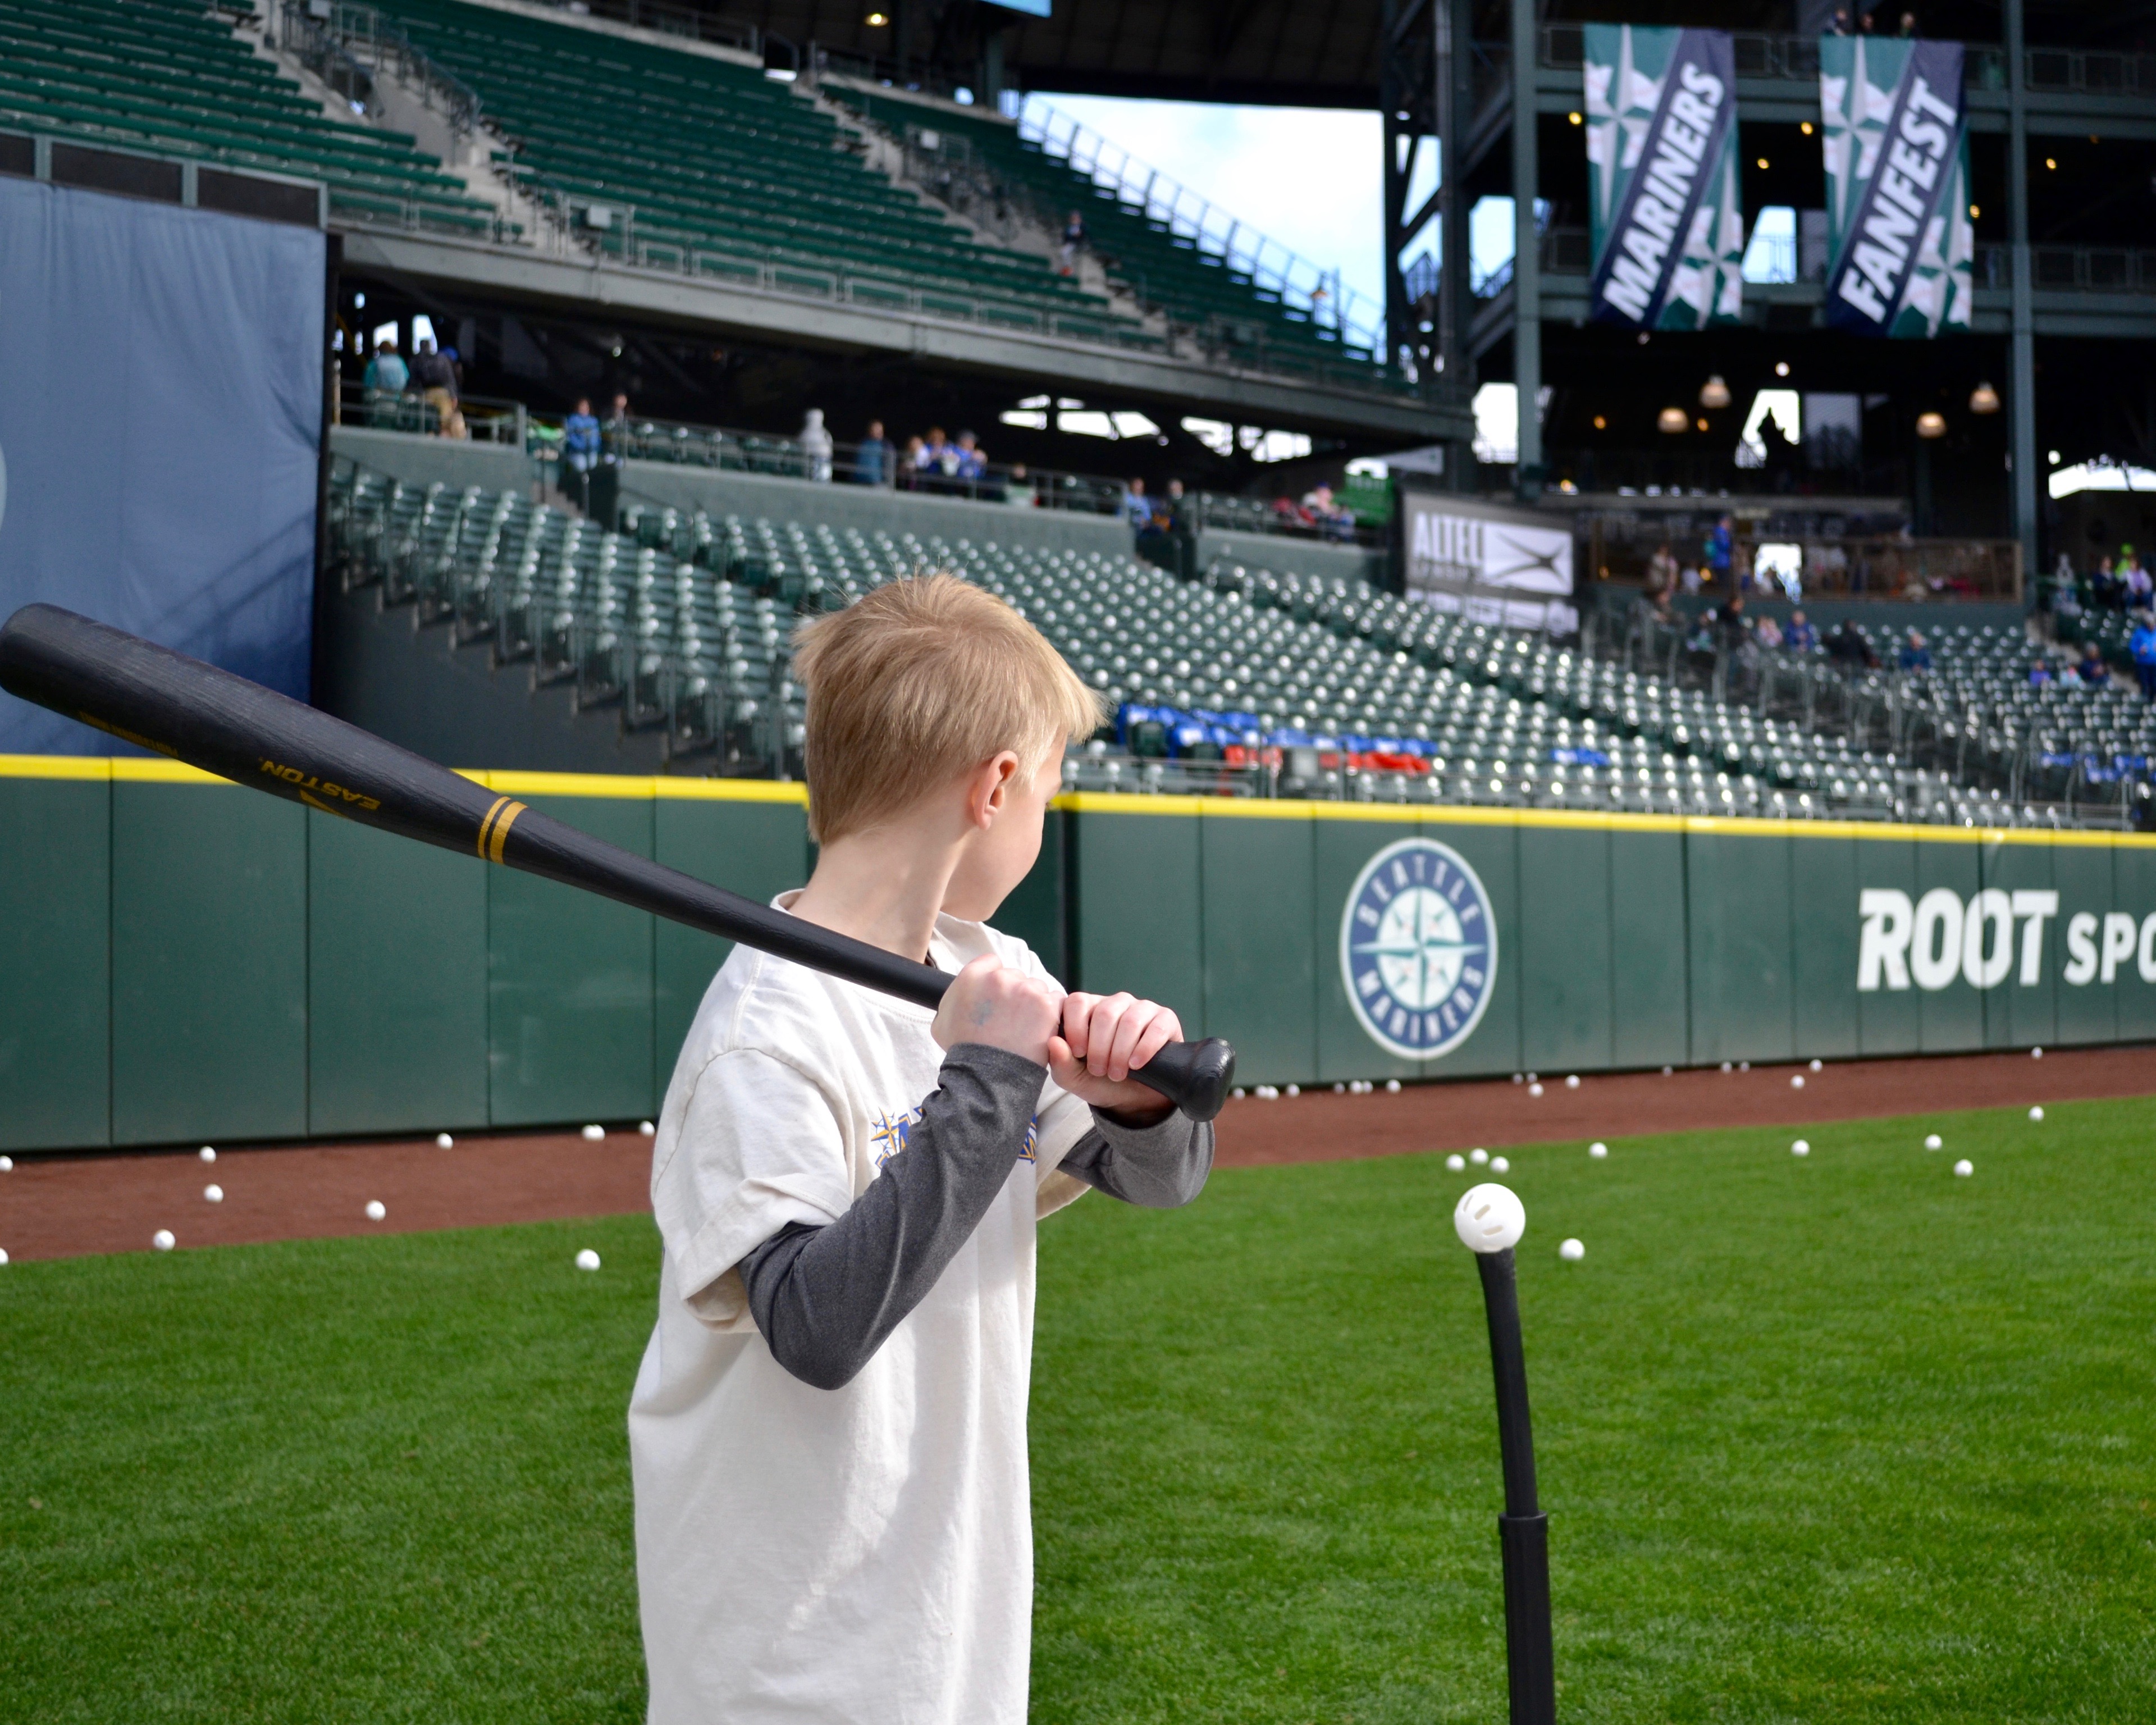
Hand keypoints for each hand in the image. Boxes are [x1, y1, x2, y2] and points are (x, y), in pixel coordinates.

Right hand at [932, 955, 1062, 1066]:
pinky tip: (1040, 1029)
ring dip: (1034, 1003)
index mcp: (973, 976)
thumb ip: (954, 997)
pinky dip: (1051, 1013)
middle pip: (1015, 976)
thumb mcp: (942, 1021)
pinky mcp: (1046, 1005)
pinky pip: (1056, 1000)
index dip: (995, 981)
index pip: (992, 963)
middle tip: (1010, 1019)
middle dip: (1015, 994)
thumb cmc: (963, 1051)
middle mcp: (999, 977)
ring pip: (1036, 987)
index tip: (997, 999)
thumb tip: (965, 992)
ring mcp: (1025, 990)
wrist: (985, 1075)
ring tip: (1025, 1028)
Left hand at [1048, 992, 1179, 1121]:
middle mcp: (1116, 1004)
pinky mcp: (1165, 1020)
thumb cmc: (1099, 1082)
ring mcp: (1142, 1009)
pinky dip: (1144, 1049)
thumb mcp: (1073, 1078)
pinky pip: (1156, 1028)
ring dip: (1121, 1051)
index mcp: (1090, 1010)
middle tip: (1099, 1070)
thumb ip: (1059, 1062)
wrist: (1132, 1099)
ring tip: (1117, 1073)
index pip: (1078, 1001)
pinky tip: (1136, 1064)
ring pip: (1130, 1020)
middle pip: (1105, 1013)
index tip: (1078, 1053)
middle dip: (1100, 1047)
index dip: (1076, 1027)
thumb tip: (1053, 1042)